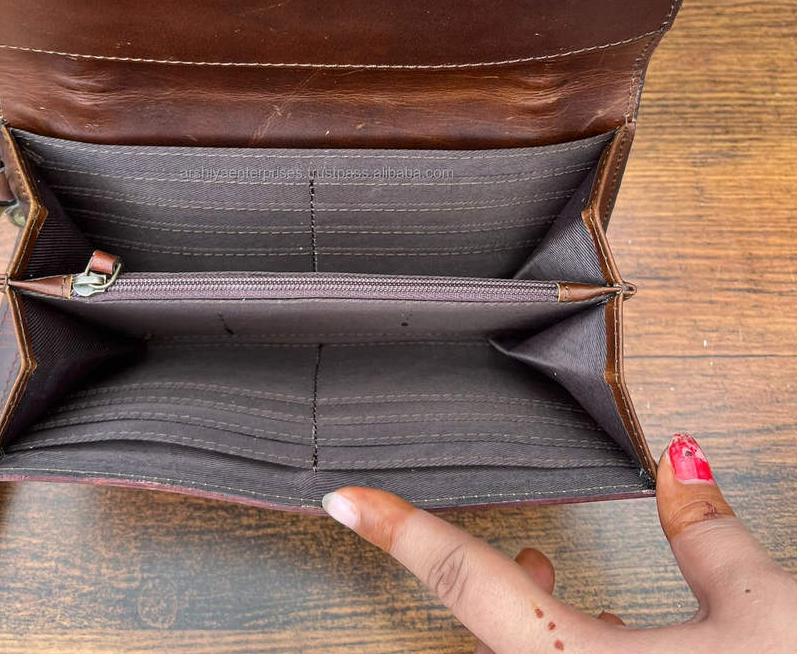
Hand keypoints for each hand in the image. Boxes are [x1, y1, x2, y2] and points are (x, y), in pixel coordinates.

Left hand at [321, 434, 796, 652]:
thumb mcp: (767, 612)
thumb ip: (707, 535)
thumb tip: (682, 462)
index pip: (469, 580)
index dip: (401, 530)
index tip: (344, 500)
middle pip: (492, 633)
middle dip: (493, 582)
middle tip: (530, 547)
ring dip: (535, 618)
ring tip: (553, 574)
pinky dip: (565, 648)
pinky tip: (614, 636)